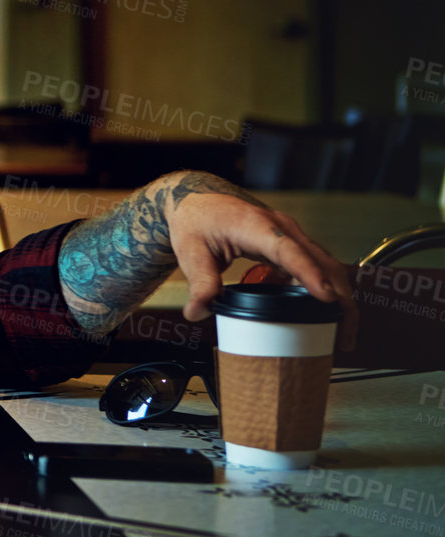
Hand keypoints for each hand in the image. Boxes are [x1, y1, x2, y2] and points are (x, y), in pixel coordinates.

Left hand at [164, 176, 356, 346]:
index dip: (310, 275)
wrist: (199, 200)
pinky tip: (326, 317)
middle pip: (323, 262)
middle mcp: (283, 228)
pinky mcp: (293, 245)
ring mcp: (292, 235)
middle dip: (341, 299)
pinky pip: (317, 267)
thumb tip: (197, 312)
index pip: (290, 252)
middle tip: (345, 336)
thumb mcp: (191, 251)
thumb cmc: (197, 221)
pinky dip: (326, 290)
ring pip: (327, 266)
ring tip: (344, 335)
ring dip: (341, 297)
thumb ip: (200, 282)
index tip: (328, 298)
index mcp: (257, 226)